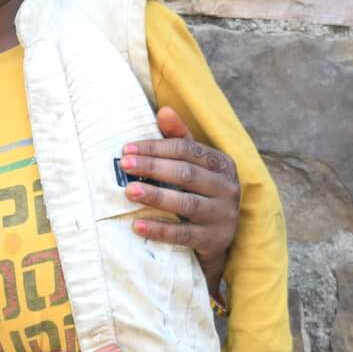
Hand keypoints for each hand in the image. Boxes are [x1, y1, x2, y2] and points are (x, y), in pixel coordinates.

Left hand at [121, 107, 240, 290]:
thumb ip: (179, 139)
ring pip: (187, 204)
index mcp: (221, 164)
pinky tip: (137, 225)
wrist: (217, 240)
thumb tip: (163, 110)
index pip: (187, 149)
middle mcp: (227, 188)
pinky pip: (184, 234)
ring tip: (129, 191)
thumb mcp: (193, 166)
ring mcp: (223, 216)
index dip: (156, 148)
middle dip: (153, 168)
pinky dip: (159, 229)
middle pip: (187, 173)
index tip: (127, 149)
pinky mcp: (214, 240)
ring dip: (156, 196)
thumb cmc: (199, 194)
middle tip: (125, 165)